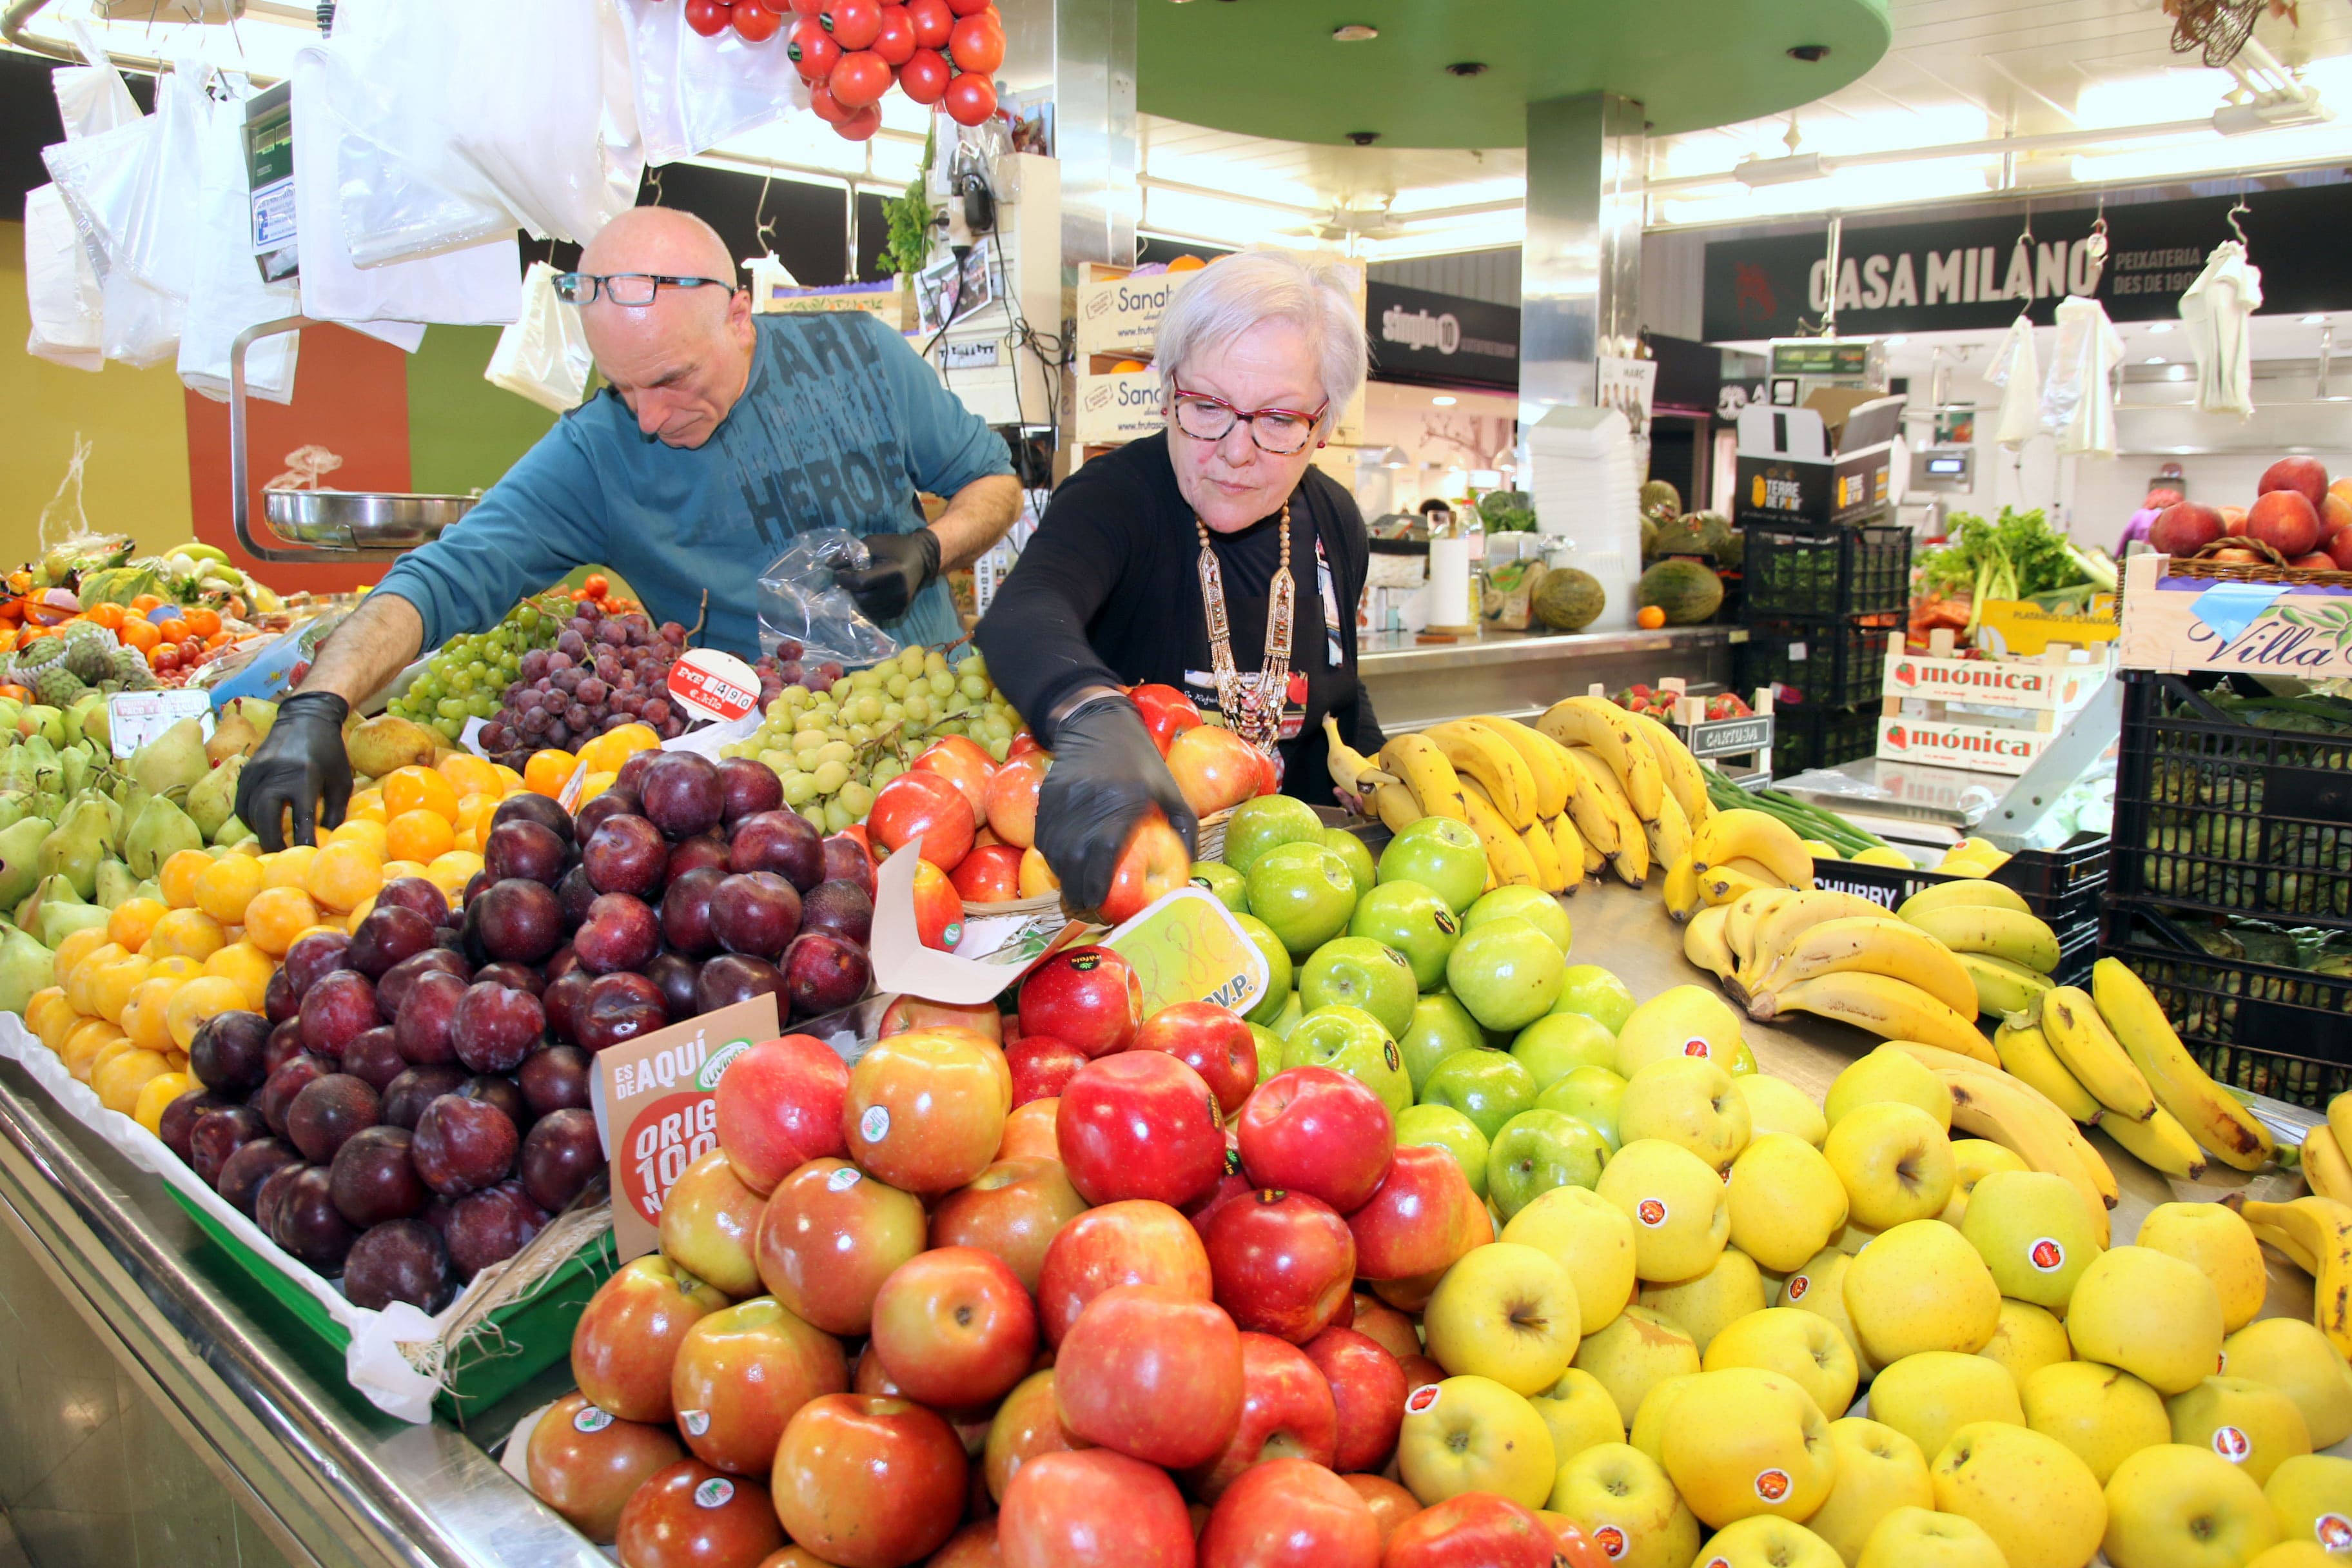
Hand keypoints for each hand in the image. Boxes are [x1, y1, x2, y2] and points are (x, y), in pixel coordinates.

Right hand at [234, 691, 351, 850]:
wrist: (305, 718)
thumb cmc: (329, 753)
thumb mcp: (341, 781)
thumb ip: (335, 812)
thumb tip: (327, 842)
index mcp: (304, 776)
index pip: (300, 817)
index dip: (303, 840)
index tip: (307, 856)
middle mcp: (276, 773)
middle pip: (265, 817)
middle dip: (271, 842)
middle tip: (280, 858)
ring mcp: (257, 771)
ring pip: (249, 812)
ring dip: (260, 831)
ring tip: (274, 843)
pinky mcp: (246, 771)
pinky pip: (242, 803)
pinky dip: (251, 817)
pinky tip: (263, 824)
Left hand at [836, 528, 940, 621]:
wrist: (921, 558)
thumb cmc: (895, 547)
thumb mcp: (873, 543)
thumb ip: (850, 554)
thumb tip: (830, 566)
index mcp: (892, 572)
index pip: (860, 582)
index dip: (844, 579)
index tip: (839, 573)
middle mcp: (897, 591)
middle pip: (862, 598)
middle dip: (850, 590)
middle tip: (848, 581)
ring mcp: (899, 603)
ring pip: (867, 609)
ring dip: (858, 599)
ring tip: (857, 588)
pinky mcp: (900, 610)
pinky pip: (876, 614)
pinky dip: (868, 606)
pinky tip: (868, 595)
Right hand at [1034, 698, 1198, 916]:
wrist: (1100, 726)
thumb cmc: (1144, 765)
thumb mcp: (1172, 792)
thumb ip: (1184, 832)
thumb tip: (1186, 875)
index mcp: (1126, 801)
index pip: (1105, 850)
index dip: (1099, 882)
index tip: (1099, 903)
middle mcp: (1091, 801)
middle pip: (1074, 858)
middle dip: (1077, 889)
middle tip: (1086, 906)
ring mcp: (1064, 799)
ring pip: (1055, 851)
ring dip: (1063, 875)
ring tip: (1076, 887)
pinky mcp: (1047, 798)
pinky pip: (1044, 837)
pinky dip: (1053, 856)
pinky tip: (1066, 862)